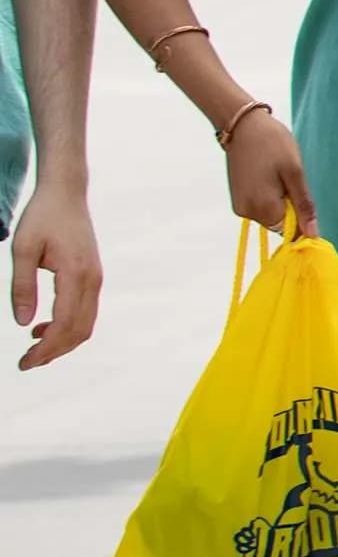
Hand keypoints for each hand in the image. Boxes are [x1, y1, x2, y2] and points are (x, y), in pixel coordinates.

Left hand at [11, 180, 99, 368]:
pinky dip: (68, 327)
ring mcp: (96, 278)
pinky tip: (42, 327)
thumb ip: (22, 287)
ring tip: (32, 348)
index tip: (24, 363)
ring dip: (62, 342)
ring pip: (85, 324)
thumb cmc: (43, 217)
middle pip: (80, 330)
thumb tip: (23, 323)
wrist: (67, 193)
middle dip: (54, 352)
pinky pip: (85, 311)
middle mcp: (92, 279)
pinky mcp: (93, 276)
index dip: (46, 349)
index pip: (64, 324)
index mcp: (76, 273)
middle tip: (25, 362)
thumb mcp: (22, 249)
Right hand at [223, 110, 314, 239]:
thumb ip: (304, 205)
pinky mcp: (237, 198)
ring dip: (280, 199)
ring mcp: (239, 205)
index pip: (289, 230)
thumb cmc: (273, 144)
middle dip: (290, 205)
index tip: (300, 192)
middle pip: (279, 222)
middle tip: (287, 178)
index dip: (301, 216)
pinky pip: (260, 205)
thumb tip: (313, 234)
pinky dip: (269, 195)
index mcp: (262, 208)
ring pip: (270, 213)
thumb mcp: (295, 173)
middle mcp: (246, 212)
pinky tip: (268, 174)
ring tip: (276, 173)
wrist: (244, 126)